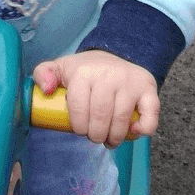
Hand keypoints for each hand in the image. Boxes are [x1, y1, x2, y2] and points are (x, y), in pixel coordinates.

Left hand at [33, 50, 159, 147]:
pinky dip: (143, 129)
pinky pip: (150, 115)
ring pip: (122, 120)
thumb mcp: (60, 67)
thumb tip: (46, 90)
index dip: (78, 125)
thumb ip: (43, 74)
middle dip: (95, 134)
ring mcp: (130, 82)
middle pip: (101, 116)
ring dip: (114, 137)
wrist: (115, 54)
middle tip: (94, 136)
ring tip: (108, 140)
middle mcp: (108, 75)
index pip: (79, 107)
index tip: (79, 129)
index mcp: (83, 71)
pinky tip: (133, 132)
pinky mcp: (148, 89)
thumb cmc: (85, 69)